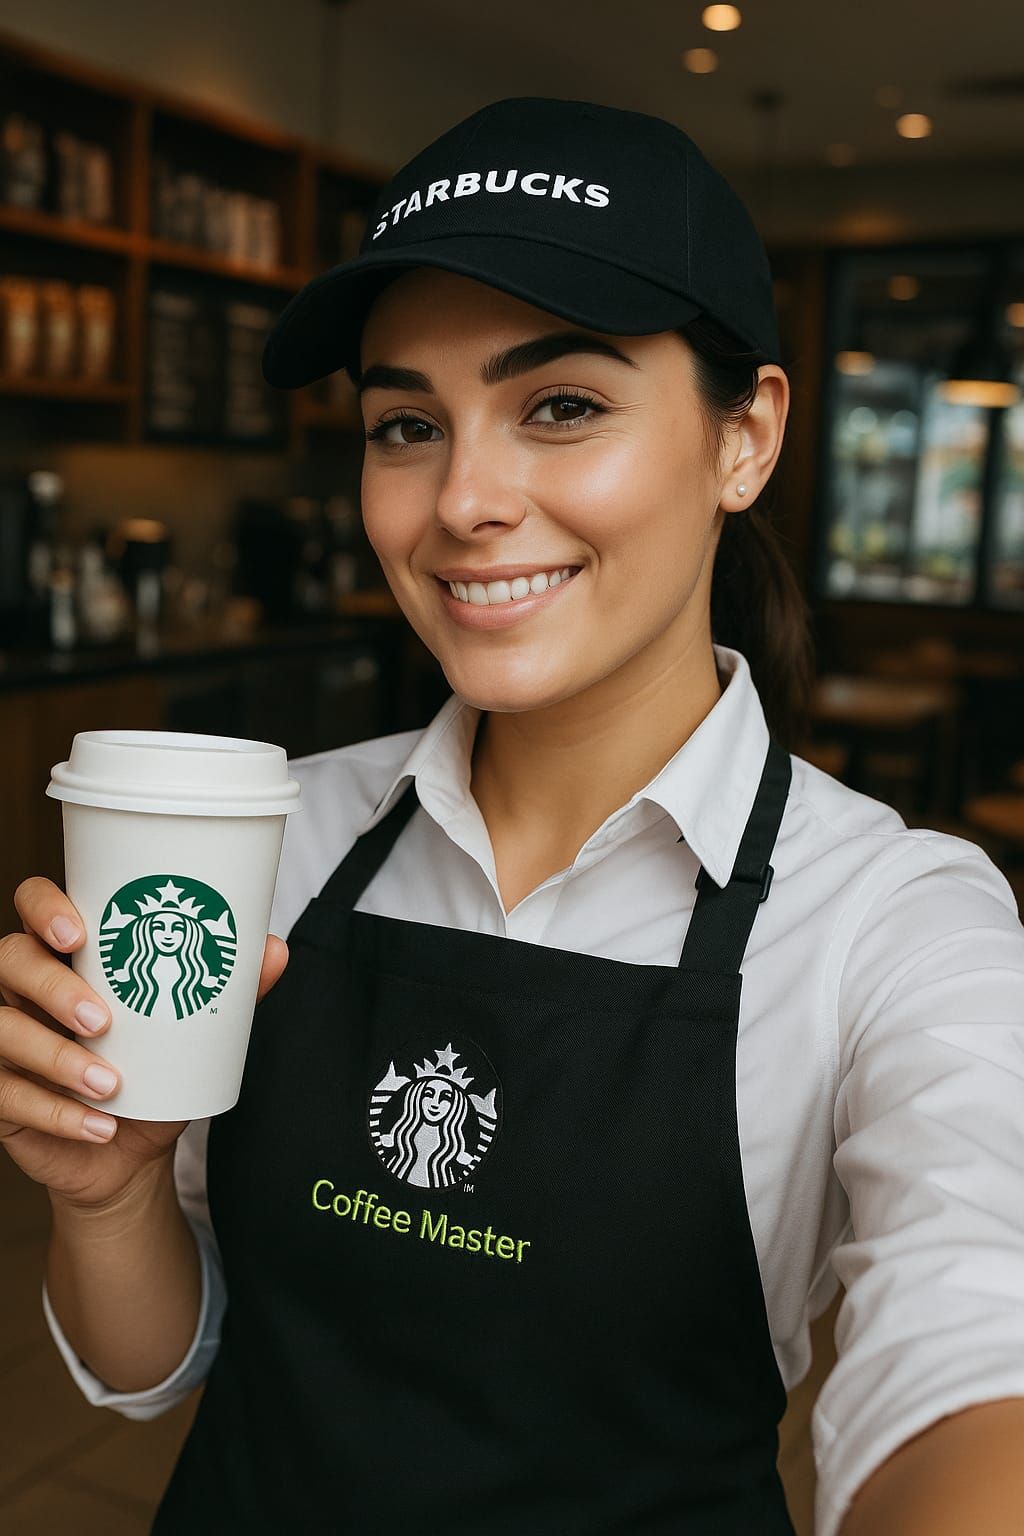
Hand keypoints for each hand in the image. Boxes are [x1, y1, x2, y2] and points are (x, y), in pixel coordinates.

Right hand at [0, 876, 288, 1210]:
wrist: (131, 1152)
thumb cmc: (156, 1073)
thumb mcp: (192, 1032)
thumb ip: (228, 992)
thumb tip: (273, 949)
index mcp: (67, 954)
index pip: (32, 903)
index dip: (44, 907)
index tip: (79, 934)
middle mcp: (25, 988)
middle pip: (10, 960)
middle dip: (54, 987)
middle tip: (103, 1019)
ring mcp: (5, 1038)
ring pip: (3, 1029)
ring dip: (56, 1057)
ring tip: (110, 1084)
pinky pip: (5, 1094)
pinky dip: (55, 1112)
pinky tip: (97, 1125)